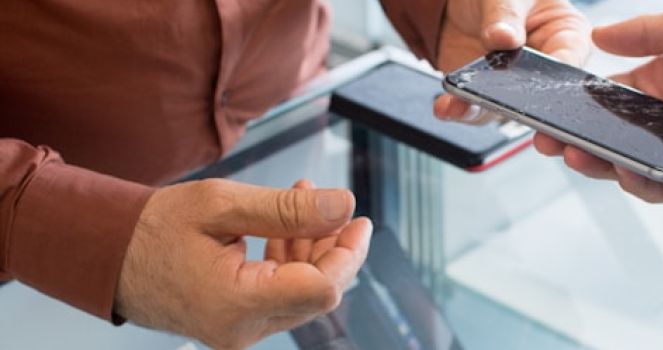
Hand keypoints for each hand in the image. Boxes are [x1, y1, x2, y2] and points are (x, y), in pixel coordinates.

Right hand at [115, 178, 371, 348]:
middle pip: (318, 293)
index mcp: (237, 302)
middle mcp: (242, 330)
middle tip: (335, 205)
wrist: (108, 255)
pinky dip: (290, 263)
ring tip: (305, 201)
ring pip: (302, 294)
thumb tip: (343, 204)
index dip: (348, 253)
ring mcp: (240, 332)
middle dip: (333, 246)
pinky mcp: (237, 324)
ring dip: (312, 250)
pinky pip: (281, 296)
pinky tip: (286, 227)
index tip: (358, 219)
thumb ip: (287, 209)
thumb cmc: (154, 229)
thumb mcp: (222, 205)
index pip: (322, 288)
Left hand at [432, 0, 590, 119]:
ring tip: (465, 103)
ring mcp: (514, 85)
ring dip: (485, 108)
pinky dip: (461, 109)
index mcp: (564, 34)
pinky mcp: (487, 96)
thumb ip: (505, 14)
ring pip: (509, 109)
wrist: (457, 4)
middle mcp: (543, 66)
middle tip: (506, 101)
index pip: (571, 57)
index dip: (561, 70)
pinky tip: (448, 105)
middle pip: (544, 94)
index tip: (544, 77)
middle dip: (525, 103)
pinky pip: (477, 109)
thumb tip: (504, 37)